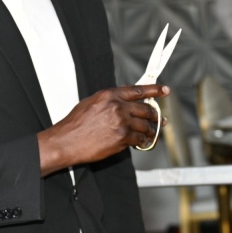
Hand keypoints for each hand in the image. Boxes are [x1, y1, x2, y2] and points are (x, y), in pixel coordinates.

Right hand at [38, 85, 168, 173]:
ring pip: (145, 125)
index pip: (138, 90)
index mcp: (110, 95)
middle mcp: (118, 106)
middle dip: (156, 115)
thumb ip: (110, 101)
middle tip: (161, 119)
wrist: (67, 141)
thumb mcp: (92, 103)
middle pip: (146, 109)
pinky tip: (143, 142)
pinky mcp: (122, 138)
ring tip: (153, 133)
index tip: (165, 90)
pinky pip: (139, 139)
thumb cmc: (75, 124)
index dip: (155, 90)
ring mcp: (121, 122)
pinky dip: (143, 141)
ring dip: (151, 130)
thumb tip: (123, 102)